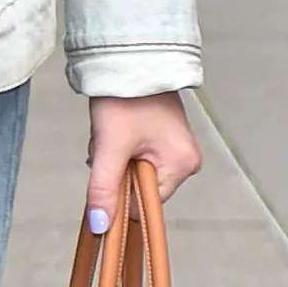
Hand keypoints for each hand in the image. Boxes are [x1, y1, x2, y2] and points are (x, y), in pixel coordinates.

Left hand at [86, 92, 201, 232]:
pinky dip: (120, 147)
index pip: (146, 202)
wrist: (127, 59)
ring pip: (135, 169)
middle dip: (116, 170)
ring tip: (110, 131)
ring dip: (115, 157)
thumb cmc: (123, 98)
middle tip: (106, 144)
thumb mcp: (109, 146)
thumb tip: (100, 227)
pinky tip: (114, 129)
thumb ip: (103, 187)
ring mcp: (177, 146)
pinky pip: (137, 154)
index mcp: (182, 166)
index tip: (103, 174)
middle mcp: (187, 159)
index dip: (120, 194)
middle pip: (140, 186)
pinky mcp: (164, 135)